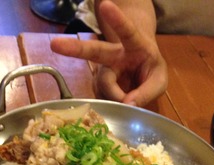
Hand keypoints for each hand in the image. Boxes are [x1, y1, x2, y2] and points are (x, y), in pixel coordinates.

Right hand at [50, 0, 167, 106]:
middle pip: (93, 51)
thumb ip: (147, 92)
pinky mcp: (97, 85)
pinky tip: (121, 102)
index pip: (126, 31)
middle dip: (74, 48)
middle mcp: (113, 55)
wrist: (140, 72)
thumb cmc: (150, 69)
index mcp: (133, 45)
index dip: (116, 19)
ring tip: (129, 100)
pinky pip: (103, 99)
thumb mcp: (159, 81)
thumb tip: (127, 104)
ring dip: (115, 97)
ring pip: (103, 86)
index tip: (105, 5)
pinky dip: (113, 106)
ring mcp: (103, 71)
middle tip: (54, 45)